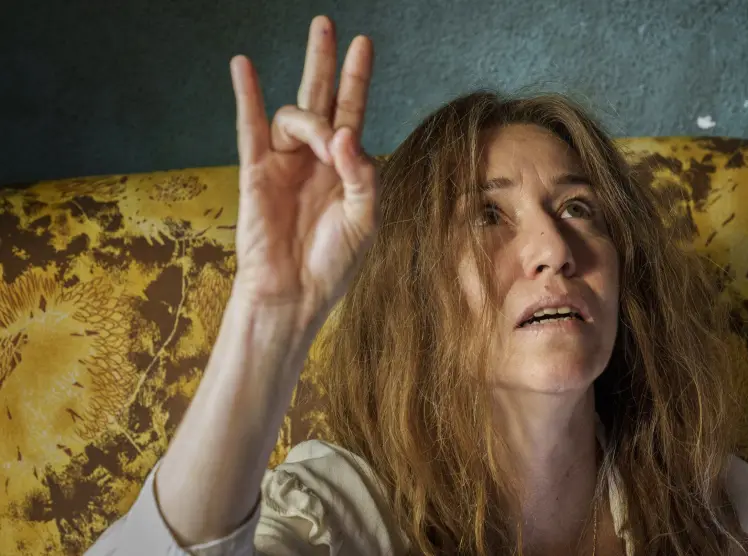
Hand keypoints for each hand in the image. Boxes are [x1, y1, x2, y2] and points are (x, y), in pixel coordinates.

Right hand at [229, 16, 377, 327]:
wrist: (295, 295)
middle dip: (324, 62)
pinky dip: (247, 96)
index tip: (363, 44)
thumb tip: (345, 133)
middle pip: (320, 98)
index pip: (352, 114)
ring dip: (313, 122)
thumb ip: (363, 174)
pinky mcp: (255, 173)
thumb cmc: (333, 263)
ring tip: (325, 144)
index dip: (357, 80)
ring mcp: (284, 163)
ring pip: (295, 117)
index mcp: (346, 169)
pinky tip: (243, 66)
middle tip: (326, 23)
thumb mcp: (365, 218)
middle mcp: (315, 159)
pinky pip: (249, 128)